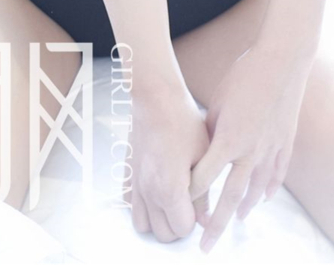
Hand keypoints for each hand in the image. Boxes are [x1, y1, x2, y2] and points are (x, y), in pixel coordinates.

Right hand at [122, 82, 209, 243]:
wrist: (156, 99)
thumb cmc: (184, 124)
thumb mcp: (204, 158)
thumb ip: (204, 194)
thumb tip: (205, 219)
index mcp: (170, 190)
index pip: (183, 229)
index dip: (194, 222)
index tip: (199, 207)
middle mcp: (148, 192)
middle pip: (163, 234)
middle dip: (178, 226)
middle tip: (188, 207)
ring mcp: (135, 184)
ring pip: (143, 225)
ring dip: (158, 221)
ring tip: (171, 204)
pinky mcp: (128, 174)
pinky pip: (129, 205)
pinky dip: (142, 207)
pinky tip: (155, 193)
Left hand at [187, 44, 308, 251]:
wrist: (283, 61)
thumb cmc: (244, 76)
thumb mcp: (219, 103)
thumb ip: (212, 132)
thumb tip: (204, 150)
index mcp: (228, 140)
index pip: (204, 178)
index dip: (190, 194)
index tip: (180, 206)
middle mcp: (250, 151)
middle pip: (230, 197)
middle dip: (215, 224)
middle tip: (205, 247)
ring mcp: (271, 149)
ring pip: (256, 190)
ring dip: (243, 208)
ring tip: (235, 222)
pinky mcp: (286, 142)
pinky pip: (276, 173)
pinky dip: (269, 188)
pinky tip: (263, 198)